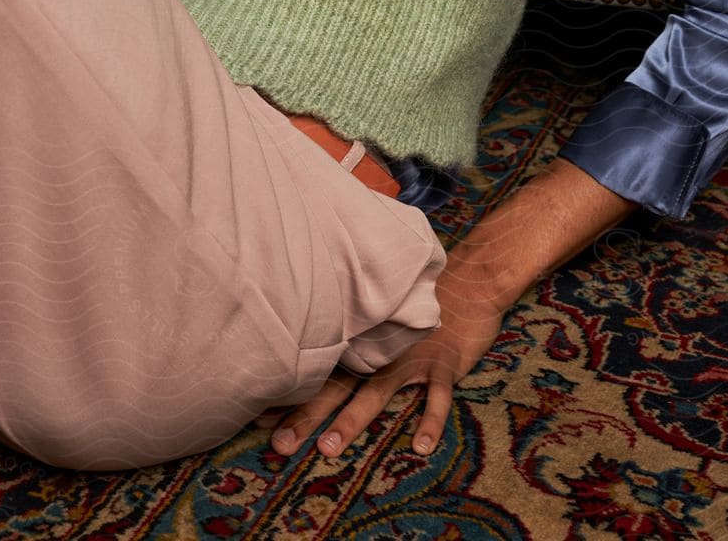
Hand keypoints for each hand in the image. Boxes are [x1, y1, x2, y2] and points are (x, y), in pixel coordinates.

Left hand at [251, 242, 506, 462]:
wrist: (469, 279)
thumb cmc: (421, 304)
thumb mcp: (386, 316)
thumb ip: (359, 339)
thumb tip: (317, 356)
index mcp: (364, 344)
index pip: (320, 372)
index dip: (291, 396)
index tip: (258, 421)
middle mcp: (381, 351)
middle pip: (338, 387)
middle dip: (307, 416)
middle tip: (279, 444)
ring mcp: (412, 357)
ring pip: (377, 392)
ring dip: (352, 419)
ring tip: (329, 448)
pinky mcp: (445, 362)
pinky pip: (436, 395)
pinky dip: (430, 419)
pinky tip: (420, 446)